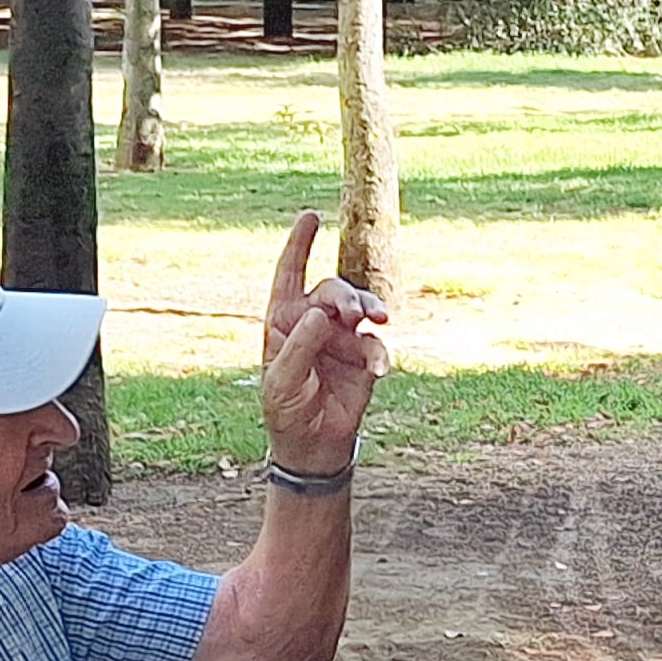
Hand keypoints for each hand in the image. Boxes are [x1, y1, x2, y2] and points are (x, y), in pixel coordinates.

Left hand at [258, 208, 389, 475]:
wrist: (312, 444)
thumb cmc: (286, 408)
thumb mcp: (282, 379)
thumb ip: (301, 345)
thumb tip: (320, 313)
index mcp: (284, 319)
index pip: (290, 273)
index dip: (299, 244)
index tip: (311, 216)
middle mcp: (314, 321)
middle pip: (333, 289)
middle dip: (344, 294)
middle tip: (352, 312)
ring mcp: (341, 337)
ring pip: (361, 307)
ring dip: (369, 307)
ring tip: (375, 319)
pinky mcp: (364, 359)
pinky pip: (376, 346)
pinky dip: (379, 354)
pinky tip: (377, 369)